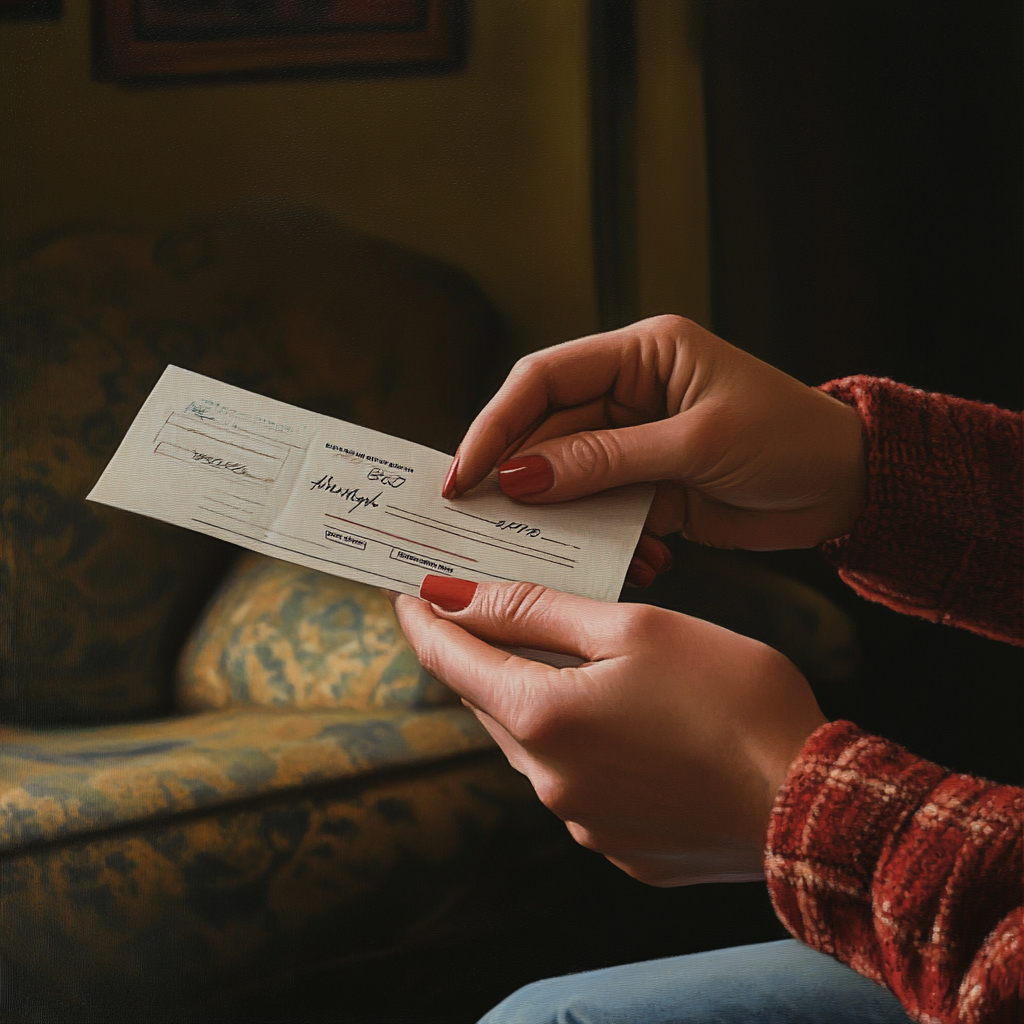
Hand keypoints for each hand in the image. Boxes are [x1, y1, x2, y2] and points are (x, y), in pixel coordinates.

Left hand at [393, 576, 826, 886]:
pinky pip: (572, 781)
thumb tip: (455, 596)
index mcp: (542, 718)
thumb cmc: (730, 698)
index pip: (450, 660)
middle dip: (477, 653)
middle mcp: (547, 780)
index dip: (424, 619)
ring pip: (528, 742)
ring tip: (556, 655)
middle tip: (481, 607)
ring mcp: (581, 820)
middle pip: (486, 701)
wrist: (810, 803)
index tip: (406, 591)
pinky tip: (616, 719)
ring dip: (529, 697)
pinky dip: (574, 741)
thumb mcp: (631, 628)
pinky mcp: (617, 842)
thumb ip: (534, 612)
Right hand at [443, 315, 865, 553]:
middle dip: (517, 477)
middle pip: (546, 431)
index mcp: (641, 355)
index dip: (495, 423)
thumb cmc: (790, 440)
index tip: (464, 474)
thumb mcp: (696, 444)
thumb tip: (522, 476)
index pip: (543, 379)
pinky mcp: (650, 486)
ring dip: (562, 519)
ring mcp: (637, 443)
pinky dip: (607, 540)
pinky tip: (637, 559)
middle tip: (483, 523)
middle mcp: (630, 393)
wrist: (848, 486)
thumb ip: (606, 460)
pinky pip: (604, 511)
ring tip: (558, 552)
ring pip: (569, 478)